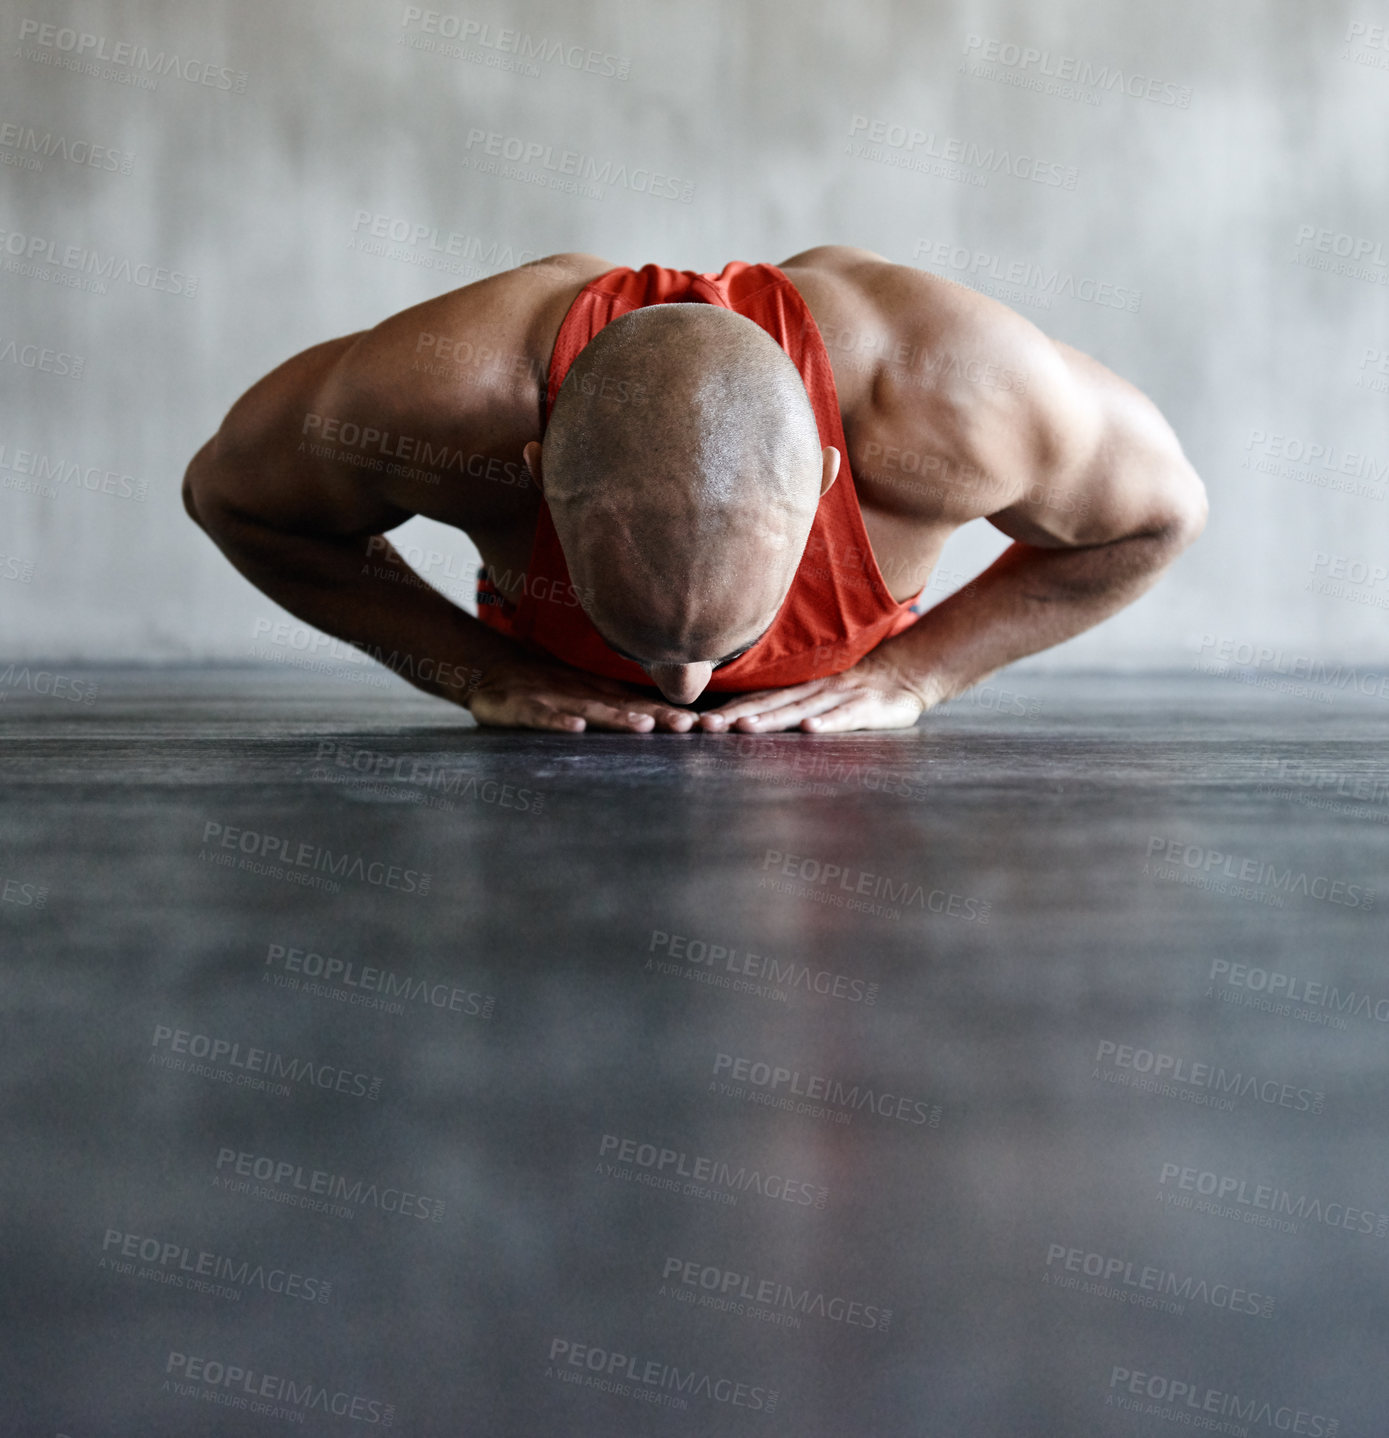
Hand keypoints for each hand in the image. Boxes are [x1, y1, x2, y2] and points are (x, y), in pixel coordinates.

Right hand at [466, 652, 697, 732]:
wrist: (493, 671)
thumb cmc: (547, 689)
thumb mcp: (586, 696)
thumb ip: (622, 707)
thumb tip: (671, 717)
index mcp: (602, 696)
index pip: (644, 706)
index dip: (673, 714)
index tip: (708, 725)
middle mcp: (585, 696)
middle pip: (626, 707)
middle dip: (658, 717)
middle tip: (688, 726)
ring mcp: (554, 700)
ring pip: (591, 710)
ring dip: (618, 719)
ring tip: (644, 727)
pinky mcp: (522, 707)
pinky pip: (542, 716)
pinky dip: (559, 721)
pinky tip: (576, 728)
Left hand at [696, 653, 927, 733]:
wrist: (905, 673)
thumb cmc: (855, 688)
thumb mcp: (817, 691)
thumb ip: (786, 700)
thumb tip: (743, 715)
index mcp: (798, 689)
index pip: (757, 699)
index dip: (727, 709)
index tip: (697, 723)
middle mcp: (812, 691)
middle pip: (769, 704)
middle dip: (736, 716)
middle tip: (706, 727)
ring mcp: (838, 698)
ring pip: (800, 709)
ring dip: (772, 719)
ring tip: (745, 729)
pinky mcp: (866, 709)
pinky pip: (844, 717)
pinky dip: (827, 723)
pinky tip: (810, 730)